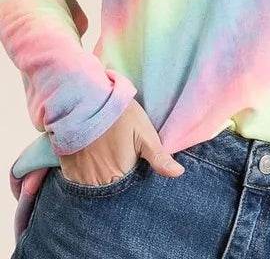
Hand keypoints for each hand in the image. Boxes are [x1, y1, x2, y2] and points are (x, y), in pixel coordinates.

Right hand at [58, 99, 184, 184]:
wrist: (88, 99)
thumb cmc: (121, 115)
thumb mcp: (145, 133)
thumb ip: (159, 157)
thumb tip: (180, 173)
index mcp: (121, 175)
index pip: (127, 192)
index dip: (130, 183)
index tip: (130, 171)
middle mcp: (99, 182)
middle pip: (109, 191)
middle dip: (114, 183)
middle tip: (116, 164)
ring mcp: (81, 177)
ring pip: (91, 188)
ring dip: (97, 181)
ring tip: (103, 163)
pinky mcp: (67, 169)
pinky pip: (75, 183)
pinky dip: (82, 177)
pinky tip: (89, 162)